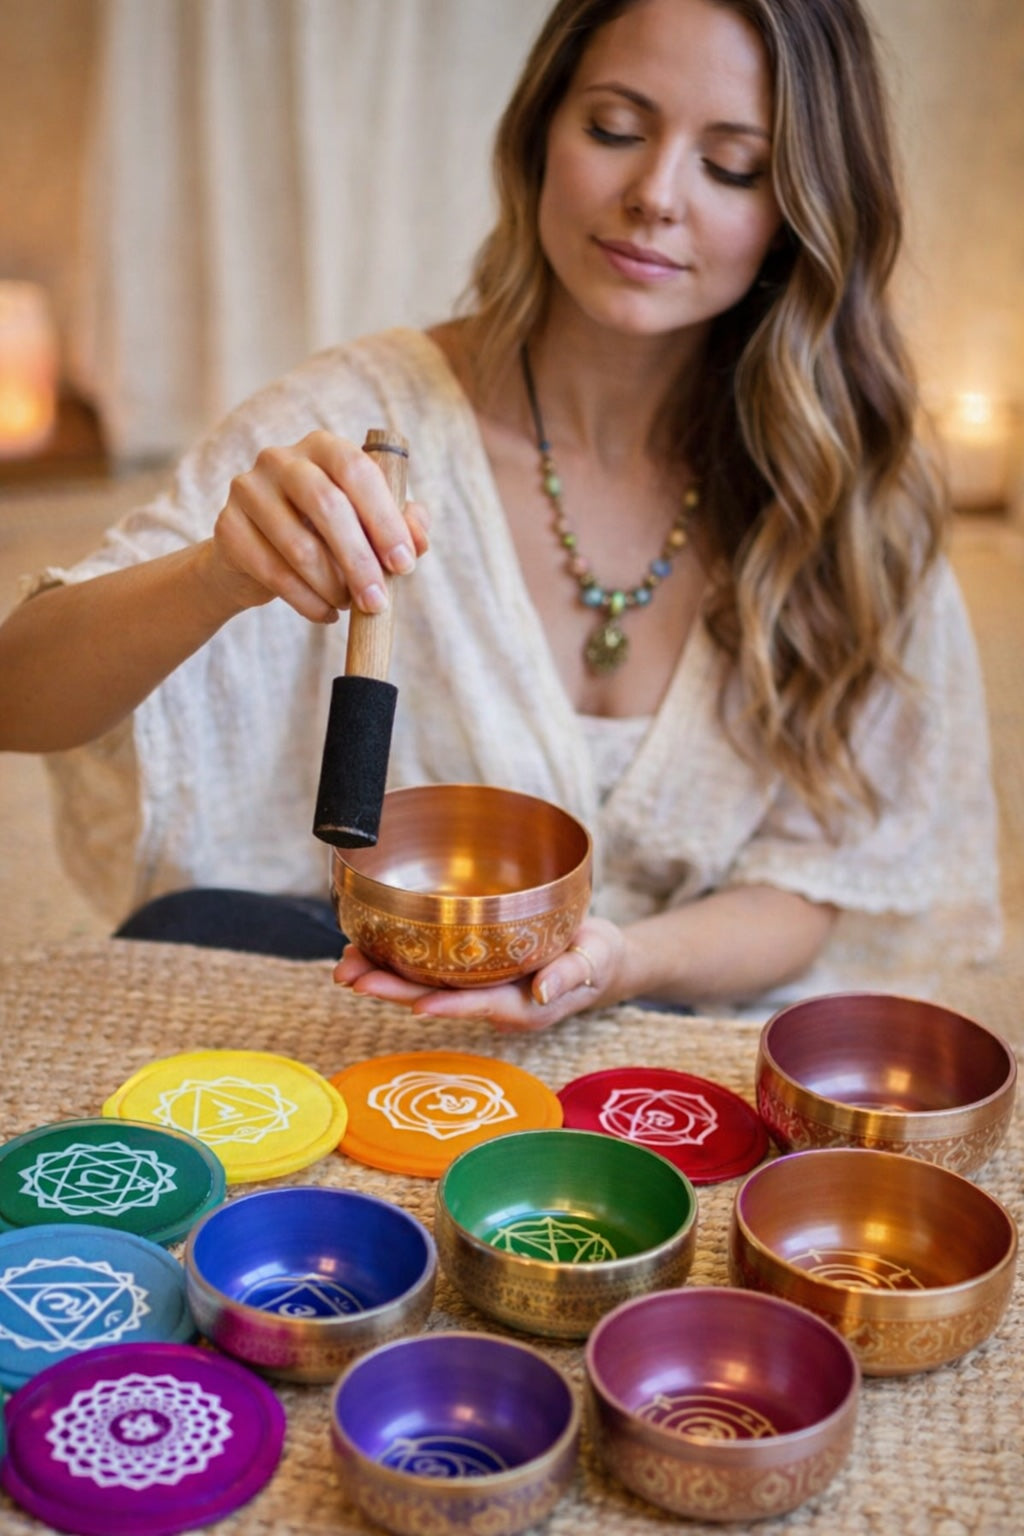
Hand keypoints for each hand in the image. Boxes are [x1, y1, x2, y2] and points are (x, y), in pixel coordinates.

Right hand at [208, 430, 429, 620]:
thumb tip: (419, 540)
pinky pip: (273, 573)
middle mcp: (280, 458)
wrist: (256, 556)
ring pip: (299, 546)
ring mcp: (248, 489)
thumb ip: (400, 525)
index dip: (384, 519)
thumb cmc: (325, 534)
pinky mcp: (227, 528)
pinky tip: (326, 614)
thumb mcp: (366, 525)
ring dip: (333, 587)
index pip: (357, 470)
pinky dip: (307, 602)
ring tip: (349, 605)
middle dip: (359, 561)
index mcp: (323, 446)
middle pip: (327, 505)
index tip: (404, 564)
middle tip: (378, 602)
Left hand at [333, 917, 624, 1032]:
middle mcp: (493, 1002)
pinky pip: (430, 971)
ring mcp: (480, 990)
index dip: (446, 1005)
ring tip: (344, 964)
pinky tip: (370, 949)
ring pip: (425, 986)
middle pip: (436, 998)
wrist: (599, 959)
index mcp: (522, 1005)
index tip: (413, 1004)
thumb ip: (571, 975)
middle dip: (391, 990)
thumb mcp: (597, 958)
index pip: (479, 1004)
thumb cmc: (600, 957)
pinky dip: (399, 961)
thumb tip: (541, 991)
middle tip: (349, 977)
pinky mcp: (473, 974)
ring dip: (384, 978)